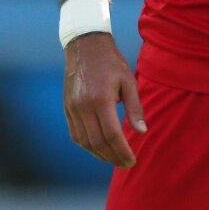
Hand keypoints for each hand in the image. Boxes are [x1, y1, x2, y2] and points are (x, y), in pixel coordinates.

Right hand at [63, 33, 145, 168]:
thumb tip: (141, 132)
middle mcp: (83, 106)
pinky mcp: (67, 107)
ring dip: (99, 155)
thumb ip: (135, 108)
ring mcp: (72, 108)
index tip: (132, 161)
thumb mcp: (129, 81)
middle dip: (113, 157)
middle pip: (97, 142)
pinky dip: (87, 145)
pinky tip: (99, 149)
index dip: (122, 151)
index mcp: (100, 99)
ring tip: (114, 159)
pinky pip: (75, 134)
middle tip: (125, 164)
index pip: (112, 135)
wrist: (85, 45)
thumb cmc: (111, 62)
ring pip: (84, 142)